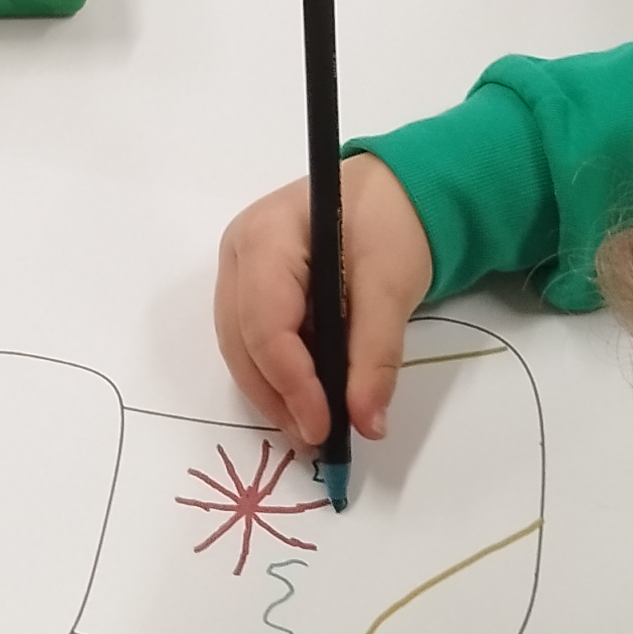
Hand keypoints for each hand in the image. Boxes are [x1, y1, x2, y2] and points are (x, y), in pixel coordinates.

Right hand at [216, 152, 433, 445]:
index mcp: (267, 235)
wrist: (394, 193)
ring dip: (274, 394)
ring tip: (314, 428)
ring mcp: (238, 272)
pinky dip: (278, 377)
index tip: (324, 426)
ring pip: (241, 349)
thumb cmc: (391, 223)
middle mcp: (238, 252)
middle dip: (277, 396)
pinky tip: (306, 400)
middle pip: (243, 341)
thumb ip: (376, 354)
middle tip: (317, 440)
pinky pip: (253, 344)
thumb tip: (367, 422)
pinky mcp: (250, 292)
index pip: (266, 322)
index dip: (292, 381)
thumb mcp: (392, 283)